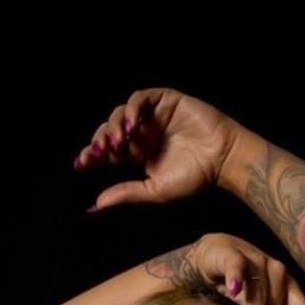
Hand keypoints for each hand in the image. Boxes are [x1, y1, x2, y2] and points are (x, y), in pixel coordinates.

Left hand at [75, 89, 242, 210]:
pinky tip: (131, 126)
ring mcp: (153, 115)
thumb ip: (127, 194)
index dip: (92, 155)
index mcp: (138, 154)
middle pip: (110, 130)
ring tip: (117, 142)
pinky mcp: (165, 100)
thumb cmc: (196, 178)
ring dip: (115, 126)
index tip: (80, 164)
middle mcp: (143, 133)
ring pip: (122, 113)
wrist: (223, 160)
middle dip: (101, 141)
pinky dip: (132, 110)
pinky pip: (141, 99)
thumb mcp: (155, 191)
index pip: (108, 151)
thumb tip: (96, 205)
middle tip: (97, 152)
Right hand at [183, 234, 304, 304]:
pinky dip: (236, 276)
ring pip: (258, 291)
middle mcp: (276, 271)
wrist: (216, 254)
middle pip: (277, 304)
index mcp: (287, 286)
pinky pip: (236, 266)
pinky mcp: (232, 254)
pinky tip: (234, 289)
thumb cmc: (244, 285)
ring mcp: (255, 260)